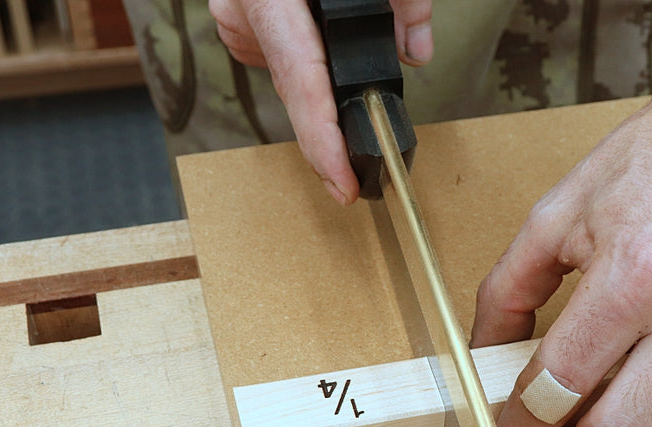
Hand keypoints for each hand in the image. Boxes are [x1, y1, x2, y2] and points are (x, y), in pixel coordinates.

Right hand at [209, 0, 433, 203]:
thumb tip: (417, 50)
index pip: (303, 84)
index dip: (324, 145)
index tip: (343, 184)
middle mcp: (245, 9)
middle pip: (299, 88)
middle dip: (331, 124)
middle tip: (351, 165)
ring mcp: (234, 15)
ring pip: (290, 72)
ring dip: (322, 76)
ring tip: (340, 45)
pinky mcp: (236, 16)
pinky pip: (276, 53)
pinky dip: (306, 57)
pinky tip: (317, 36)